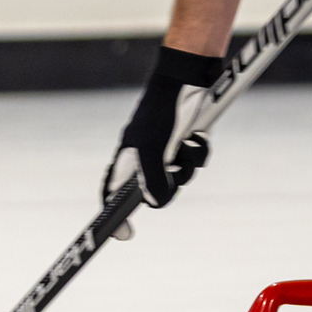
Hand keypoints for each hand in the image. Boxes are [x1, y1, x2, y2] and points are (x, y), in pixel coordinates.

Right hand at [103, 46, 224, 224]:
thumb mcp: (155, 148)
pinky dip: (199, 150)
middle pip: (155, 188)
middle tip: (176, 166)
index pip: (112, 193)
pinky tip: (199, 135)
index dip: (114, 215)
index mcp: (127, 158)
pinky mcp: (184, 139)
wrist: (188, 77)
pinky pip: (194, 158)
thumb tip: (153, 203)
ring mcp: (165, 148)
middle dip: (172, 181)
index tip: (123, 234)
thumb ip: (152, 179)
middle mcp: (144, 155)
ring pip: (179, 174)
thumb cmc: (164, 109)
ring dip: (189, 163)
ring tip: (189, 143)